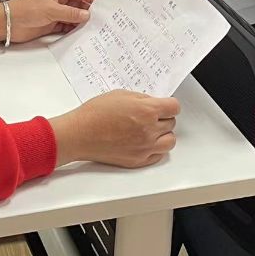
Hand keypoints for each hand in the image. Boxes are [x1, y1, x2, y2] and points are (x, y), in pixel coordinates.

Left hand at [0, 0, 93, 44]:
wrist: (9, 23)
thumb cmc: (25, 9)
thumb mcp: (51, 9)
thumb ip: (70, 13)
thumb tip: (85, 15)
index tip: (99, 5)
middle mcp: (58, 2)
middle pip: (78, 5)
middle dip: (88, 11)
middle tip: (97, 18)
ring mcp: (55, 14)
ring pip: (74, 17)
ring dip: (81, 22)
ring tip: (90, 28)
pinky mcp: (52, 25)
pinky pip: (67, 27)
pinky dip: (73, 30)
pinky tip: (78, 33)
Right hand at [49, 91, 179, 167]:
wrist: (79, 134)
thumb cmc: (95, 114)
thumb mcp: (121, 95)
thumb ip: (142, 99)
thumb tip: (153, 103)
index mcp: (147, 111)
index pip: (174, 107)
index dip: (169, 105)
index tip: (165, 105)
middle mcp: (149, 130)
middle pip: (171, 123)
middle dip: (163, 118)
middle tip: (151, 116)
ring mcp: (145, 148)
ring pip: (169, 142)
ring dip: (164, 135)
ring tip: (152, 130)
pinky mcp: (138, 160)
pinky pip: (159, 156)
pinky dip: (156, 149)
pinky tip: (146, 142)